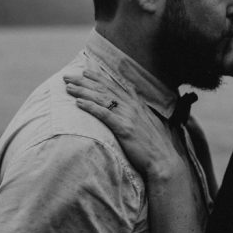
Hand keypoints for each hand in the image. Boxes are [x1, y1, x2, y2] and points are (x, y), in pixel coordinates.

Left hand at [63, 70, 182, 179]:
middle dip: (84, 81)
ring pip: (102, 99)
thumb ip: (139, 110)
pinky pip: (104, 114)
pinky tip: (78, 103)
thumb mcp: (149, 122)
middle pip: (104, 89)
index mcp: (137, 103)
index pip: (114, 86)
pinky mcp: (124, 128)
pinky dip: (91, 107)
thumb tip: (133, 103)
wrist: (164, 159)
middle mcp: (132, 106)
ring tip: (68, 87)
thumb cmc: (155, 144)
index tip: (85, 72)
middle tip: (68, 76)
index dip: (98, 78)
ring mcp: (128, 116)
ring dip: (83, 91)